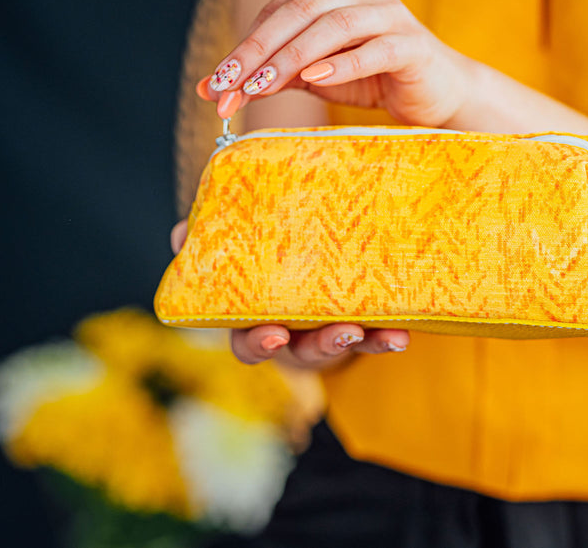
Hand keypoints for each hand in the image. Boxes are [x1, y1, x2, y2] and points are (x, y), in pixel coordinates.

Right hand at [170, 221, 409, 367]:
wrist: (310, 248)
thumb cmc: (265, 247)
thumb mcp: (238, 241)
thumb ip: (213, 236)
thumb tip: (182, 235)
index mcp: (253, 315)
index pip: (246, 338)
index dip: (258, 341)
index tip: (275, 335)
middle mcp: (289, 332)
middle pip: (301, 352)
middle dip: (322, 346)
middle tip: (344, 333)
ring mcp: (325, 330)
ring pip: (344, 345)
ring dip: (365, 341)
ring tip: (387, 334)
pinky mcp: (359, 323)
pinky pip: (375, 335)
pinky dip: (389, 335)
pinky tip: (404, 332)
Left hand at [196, 0, 474, 126]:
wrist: (437, 93)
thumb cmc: (374, 77)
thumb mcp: (315, 74)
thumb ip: (273, 73)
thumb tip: (214, 89)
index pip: (279, 9)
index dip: (245, 46)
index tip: (216, 85)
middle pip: (299, 11)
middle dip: (258, 52)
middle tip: (228, 86)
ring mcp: (391, 11)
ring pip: (332, 26)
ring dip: (291, 58)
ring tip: (261, 86)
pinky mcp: (413, 44)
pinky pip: (373, 50)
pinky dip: (341, 64)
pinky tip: (314, 79)